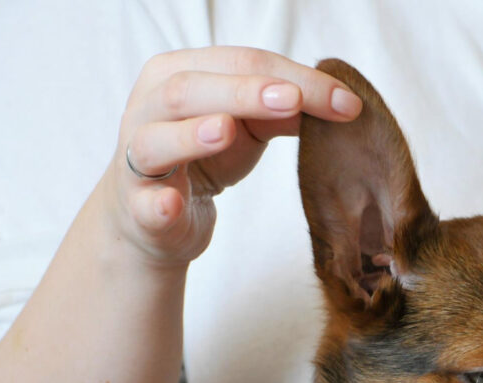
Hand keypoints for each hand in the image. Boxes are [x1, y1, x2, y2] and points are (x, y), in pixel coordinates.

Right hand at [96, 46, 361, 265]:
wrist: (159, 219)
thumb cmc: (206, 158)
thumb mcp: (249, 127)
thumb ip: (285, 111)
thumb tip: (342, 104)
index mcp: (179, 73)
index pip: (239, 62)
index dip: (294, 77)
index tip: (345, 101)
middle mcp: (148, 107)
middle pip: (190, 88)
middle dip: (244, 92)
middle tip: (293, 100)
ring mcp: (137, 159)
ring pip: (155, 139)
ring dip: (191, 135)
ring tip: (227, 131)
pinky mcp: (137, 208)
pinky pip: (144, 204)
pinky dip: (158, 203)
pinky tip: (173, 203)